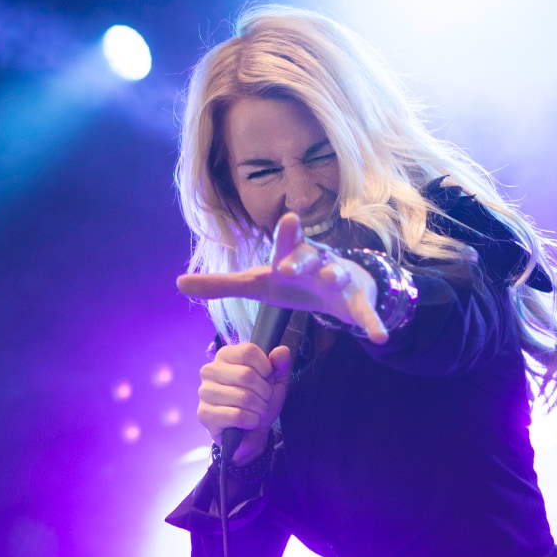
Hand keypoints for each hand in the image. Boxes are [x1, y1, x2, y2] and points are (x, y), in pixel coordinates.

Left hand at [178, 212, 388, 343]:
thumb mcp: (258, 284)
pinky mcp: (356, 303)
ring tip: (337, 281)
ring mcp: (339, 280)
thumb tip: (178, 283)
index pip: (285, 243)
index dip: (286, 234)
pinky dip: (373, 324)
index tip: (287, 219)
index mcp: (291, 257)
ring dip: (338, 278)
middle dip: (303, 258)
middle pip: (310, 256)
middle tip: (291, 264)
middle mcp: (316, 262)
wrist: (339, 289)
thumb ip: (221, 285)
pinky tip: (379, 336)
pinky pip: (365, 314)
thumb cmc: (293, 281)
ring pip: (339, 276)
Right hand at [197, 342, 291, 464]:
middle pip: (246, 374)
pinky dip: (251, 421)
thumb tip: (281, 350)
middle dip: (264, 391)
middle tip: (264, 399)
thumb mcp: (275, 381)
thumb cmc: (259, 401)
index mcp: (225, 356)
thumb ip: (280, 364)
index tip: (267, 378)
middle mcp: (210, 370)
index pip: (248, 351)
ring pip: (243, 397)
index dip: (265, 367)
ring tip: (257, 410)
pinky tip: (249, 422)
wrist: (251, 433)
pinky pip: (236, 415)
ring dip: (259, 408)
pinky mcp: (204, 414)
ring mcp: (205, 392)